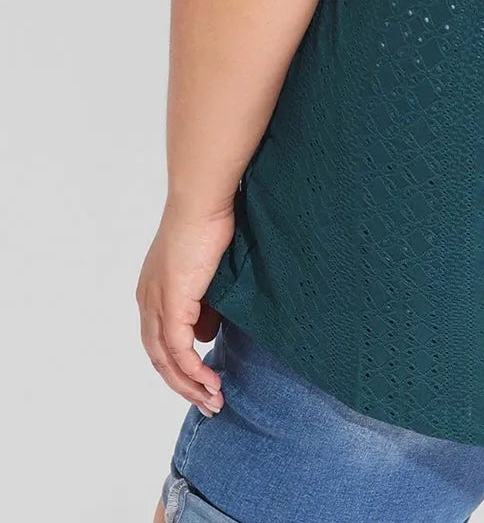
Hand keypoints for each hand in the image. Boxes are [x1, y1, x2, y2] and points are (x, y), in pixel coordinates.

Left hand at [136, 199, 233, 411]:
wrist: (202, 201)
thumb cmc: (208, 223)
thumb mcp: (206, 271)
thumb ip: (204, 303)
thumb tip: (207, 332)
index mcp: (153, 291)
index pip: (160, 341)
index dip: (179, 366)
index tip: (204, 382)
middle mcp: (148, 301)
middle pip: (159, 358)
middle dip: (185, 385)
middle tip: (210, 402)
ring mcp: (156, 303)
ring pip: (166, 360)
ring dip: (190, 384)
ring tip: (215, 399)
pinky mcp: (171, 304)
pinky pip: (179, 350)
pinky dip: (194, 370)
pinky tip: (210, 381)